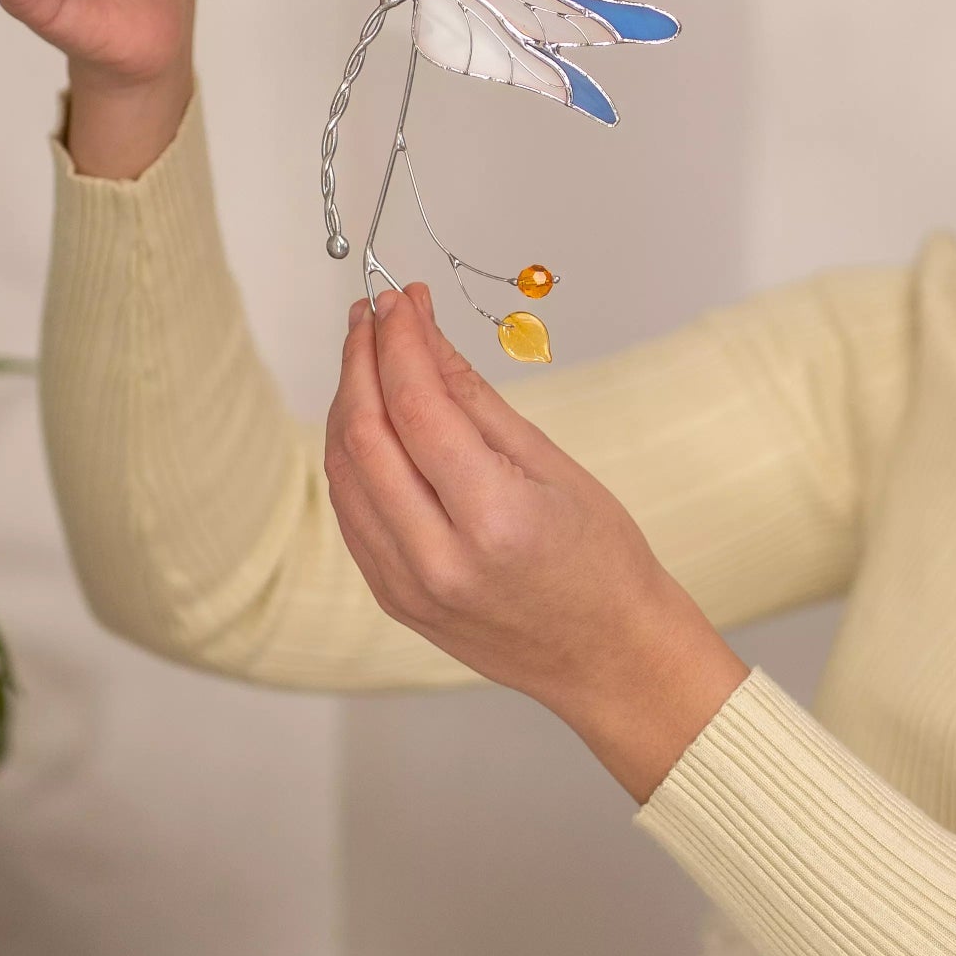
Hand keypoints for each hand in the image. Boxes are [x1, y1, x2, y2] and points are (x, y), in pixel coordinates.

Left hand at [323, 280, 749, 803]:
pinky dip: (352, 453)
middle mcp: (437, 559)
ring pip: (345, 471)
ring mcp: (406, 586)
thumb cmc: (602, 560)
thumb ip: (472, 395)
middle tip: (375, 312)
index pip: (417, 407)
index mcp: (492, 521)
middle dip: (361, 360)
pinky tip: (369, 414)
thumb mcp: (550, 462)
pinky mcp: (391, 597)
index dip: (399, 340)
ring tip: (368, 351)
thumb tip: (423, 331)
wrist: (609, 657)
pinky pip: (351, 509)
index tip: (400, 297)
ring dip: (347, 401)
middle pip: (365, 435)